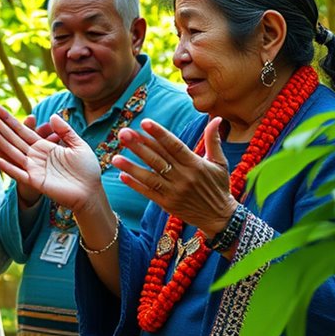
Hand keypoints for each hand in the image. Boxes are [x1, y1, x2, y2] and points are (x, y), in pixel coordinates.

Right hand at [0, 103, 101, 211]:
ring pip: (9, 151)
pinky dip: (8, 167)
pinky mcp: (36, 182)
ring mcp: (33, 169)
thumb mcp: (78, 145)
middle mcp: (33, 156)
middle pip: (8, 137)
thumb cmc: (86, 170)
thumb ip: (65, 130)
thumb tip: (52, 115)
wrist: (92, 192)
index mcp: (42, 146)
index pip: (19, 129)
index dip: (5, 118)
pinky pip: (19, 174)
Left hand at [112, 117, 236, 235]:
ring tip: (115, 157)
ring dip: (131, 167)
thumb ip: (213, 140)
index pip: (174, 146)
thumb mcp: (220, 163)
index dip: (159, 134)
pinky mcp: (167, 204)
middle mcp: (184, 177)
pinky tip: (122, 176)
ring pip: (150, 176)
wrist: (220, 217)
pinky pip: (148, 193)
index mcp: (195, 164)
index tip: (144, 122)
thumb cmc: (219, 186)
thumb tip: (216, 118)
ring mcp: (174, 192)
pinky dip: (135, 185)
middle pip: (158, 159)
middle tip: (123, 133)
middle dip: (139, 146)